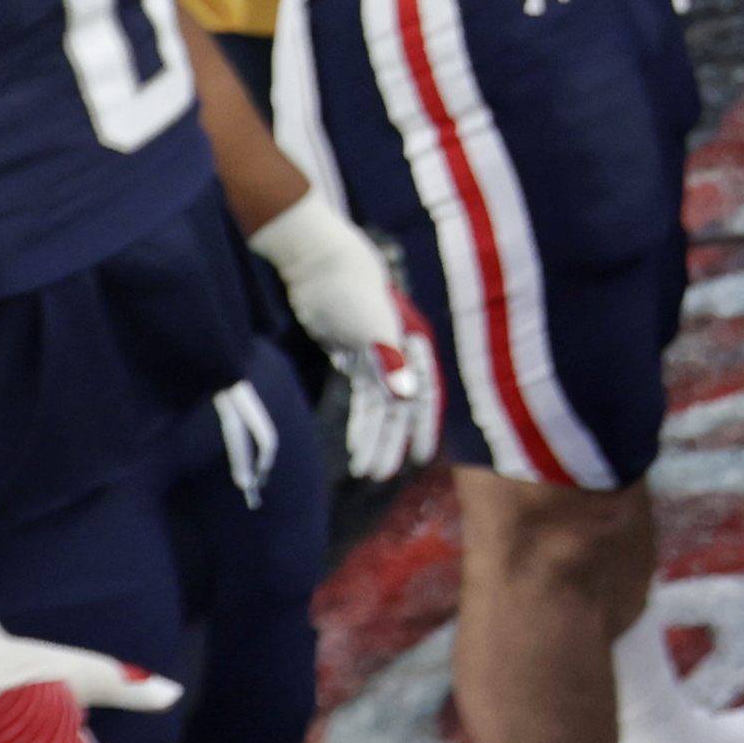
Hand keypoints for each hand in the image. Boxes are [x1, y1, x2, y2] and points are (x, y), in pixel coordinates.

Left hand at [248, 192, 443, 479]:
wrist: (319, 267)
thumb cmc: (351, 292)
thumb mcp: (373, 328)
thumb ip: (391, 363)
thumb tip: (407, 400)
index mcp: (413, 347)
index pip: (424, 395)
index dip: (424, 427)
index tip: (422, 459)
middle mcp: (401, 356)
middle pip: (399, 407)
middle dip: (391, 441)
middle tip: (379, 474)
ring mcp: (377, 358)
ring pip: (379, 406)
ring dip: (372, 435)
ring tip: (364, 467)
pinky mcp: (355, 359)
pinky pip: (361, 398)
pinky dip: (359, 420)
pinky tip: (354, 442)